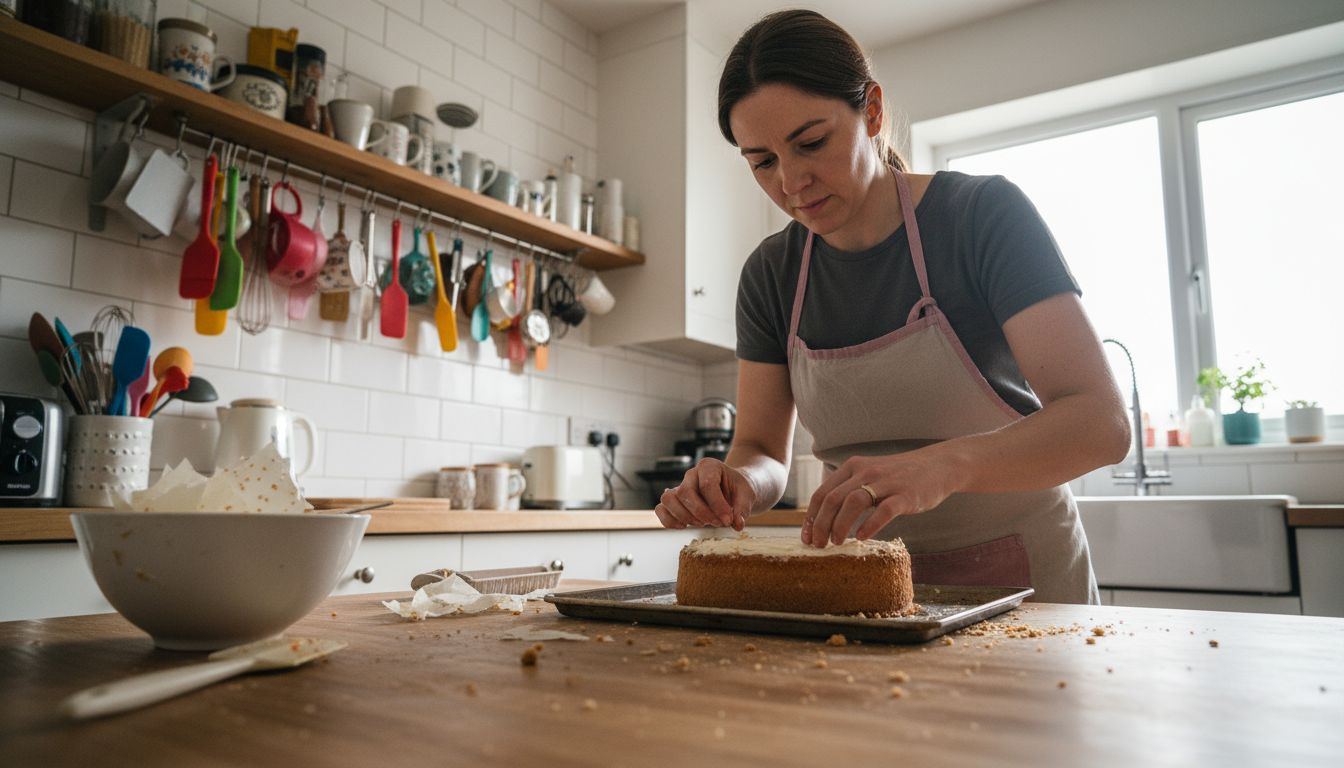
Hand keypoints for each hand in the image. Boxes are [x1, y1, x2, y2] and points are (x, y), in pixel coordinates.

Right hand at [655, 459, 755, 530]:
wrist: (733, 491)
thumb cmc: (739, 490)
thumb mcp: (747, 495)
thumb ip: (743, 509)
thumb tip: (737, 524)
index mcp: (709, 466)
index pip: (707, 484)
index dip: (717, 505)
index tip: (728, 520)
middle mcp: (691, 474)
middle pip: (685, 492)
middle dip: (701, 512)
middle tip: (717, 523)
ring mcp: (680, 487)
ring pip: (668, 499)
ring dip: (684, 516)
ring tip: (702, 524)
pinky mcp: (674, 501)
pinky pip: (661, 509)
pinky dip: (669, 521)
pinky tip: (685, 526)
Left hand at [803, 449, 961, 546]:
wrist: (938, 466)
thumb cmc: (899, 476)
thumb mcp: (869, 476)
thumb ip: (849, 490)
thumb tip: (824, 519)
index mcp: (853, 467)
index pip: (822, 493)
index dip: (811, 517)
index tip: (807, 537)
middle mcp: (866, 472)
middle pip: (833, 499)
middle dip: (821, 525)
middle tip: (818, 545)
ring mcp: (886, 482)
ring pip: (853, 502)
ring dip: (840, 525)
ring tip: (836, 543)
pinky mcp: (906, 495)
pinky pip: (884, 510)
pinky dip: (871, 524)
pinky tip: (863, 537)